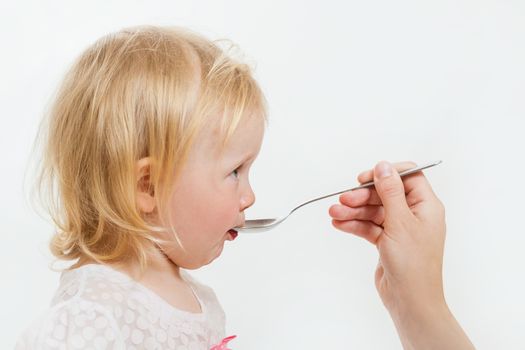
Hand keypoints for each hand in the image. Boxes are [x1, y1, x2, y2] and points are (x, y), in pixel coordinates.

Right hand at [329, 161, 473, 348]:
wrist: (410, 301)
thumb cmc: (412, 264)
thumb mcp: (400, 222)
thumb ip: (390, 192)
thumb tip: (383, 166)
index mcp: (426, 206)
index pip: (407, 177)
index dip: (385, 174)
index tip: (365, 179)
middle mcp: (414, 215)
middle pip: (385, 194)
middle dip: (362, 196)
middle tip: (343, 200)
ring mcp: (400, 229)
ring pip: (374, 211)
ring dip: (353, 211)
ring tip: (334, 213)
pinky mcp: (387, 242)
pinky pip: (369, 227)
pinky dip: (354, 225)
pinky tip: (339, 224)